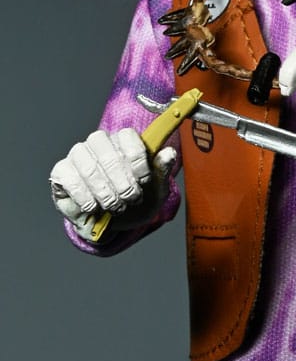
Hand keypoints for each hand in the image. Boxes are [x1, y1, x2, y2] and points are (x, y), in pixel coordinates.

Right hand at [49, 128, 175, 240]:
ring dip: (105, 192)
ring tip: (115, 206)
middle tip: (130, 199)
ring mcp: (78, 155)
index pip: (128, 137)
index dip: (138, 161)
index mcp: (123, 140)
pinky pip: (70, 179)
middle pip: (109, 154)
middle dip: (123, 183)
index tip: (144, 181)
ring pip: (89, 167)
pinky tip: (94, 207)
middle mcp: (99, 143)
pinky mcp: (61, 171)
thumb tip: (170, 153)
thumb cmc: (134, 201)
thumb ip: (161, 170)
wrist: (113, 223)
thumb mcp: (155, 189)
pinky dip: (85, 197)